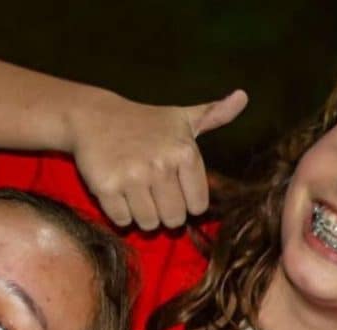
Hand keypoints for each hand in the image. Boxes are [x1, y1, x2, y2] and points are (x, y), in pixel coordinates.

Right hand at [68, 89, 247, 229]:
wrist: (92, 115)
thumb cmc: (145, 123)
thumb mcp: (182, 119)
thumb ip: (215, 115)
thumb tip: (243, 97)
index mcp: (184, 152)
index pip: (197, 207)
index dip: (185, 201)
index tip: (172, 183)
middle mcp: (160, 164)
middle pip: (174, 219)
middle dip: (165, 211)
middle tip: (151, 189)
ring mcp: (132, 176)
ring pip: (149, 224)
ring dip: (143, 214)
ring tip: (135, 189)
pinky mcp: (106, 186)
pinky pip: (123, 221)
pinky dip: (121, 213)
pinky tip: (118, 190)